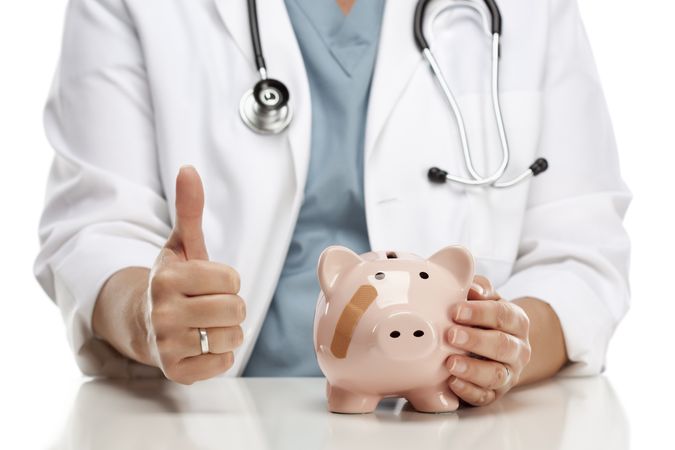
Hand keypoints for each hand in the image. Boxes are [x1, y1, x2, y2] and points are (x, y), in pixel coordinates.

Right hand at [143, 166, 244, 383]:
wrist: (144, 321)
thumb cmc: (173, 280)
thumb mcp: (181, 244)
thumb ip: (189, 209)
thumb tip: (189, 169)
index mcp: (167, 277)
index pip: (232, 280)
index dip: (228, 281)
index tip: (208, 282)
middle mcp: (162, 311)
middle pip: (235, 308)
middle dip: (230, 305)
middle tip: (208, 304)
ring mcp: (167, 344)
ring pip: (233, 337)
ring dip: (227, 330)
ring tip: (205, 324)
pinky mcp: (176, 371)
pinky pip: (223, 364)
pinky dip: (220, 355)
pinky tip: (201, 344)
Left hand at [445, 275, 531, 405]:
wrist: (494, 347)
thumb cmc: (484, 318)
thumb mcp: (484, 299)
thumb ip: (478, 288)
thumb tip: (470, 286)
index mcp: (517, 322)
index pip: (504, 315)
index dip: (480, 312)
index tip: (456, 311)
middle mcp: (518, 349)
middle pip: (503, 346)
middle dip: (476, 340)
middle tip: (451, 335)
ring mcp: (508, 374)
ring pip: (496, 375)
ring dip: (472, 369)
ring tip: (450, 363)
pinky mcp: (494, 394)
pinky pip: (484, 396)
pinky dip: (468, 391)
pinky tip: (452, 383)